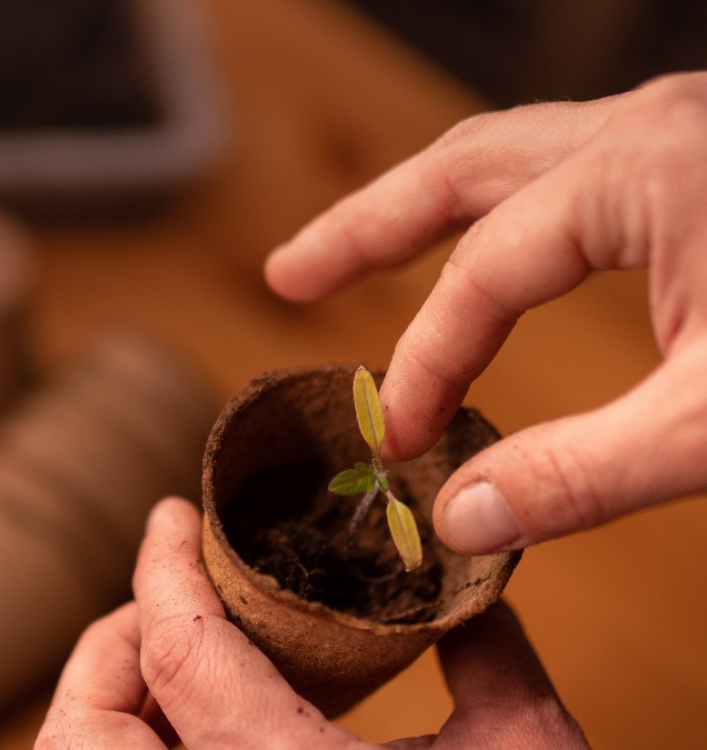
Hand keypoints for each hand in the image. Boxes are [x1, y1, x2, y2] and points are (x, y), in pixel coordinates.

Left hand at [36, 498, 586, 749]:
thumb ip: (488, 660)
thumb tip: (465, 588)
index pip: (177, 653)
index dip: (163, 568)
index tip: (172, 517)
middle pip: (83, 734)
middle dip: (114, 651)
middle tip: (171, 606)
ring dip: (116, 711)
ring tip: (184, 667)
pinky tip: (201, 732)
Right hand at [265, 72, 706, 553]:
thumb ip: (582, 474)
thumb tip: (460, 518)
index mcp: (643, 170)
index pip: (482, 274)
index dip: (424, 362)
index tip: (396, 440)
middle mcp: (644, 130)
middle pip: (458, 168)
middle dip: (363, 226)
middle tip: (286, 278)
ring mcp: (674, 133)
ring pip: (504, 153)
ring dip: (418, 204)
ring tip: (347, 253)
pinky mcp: (699, 159)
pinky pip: (559, 169)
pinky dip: (495, 213)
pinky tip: (484, 251)